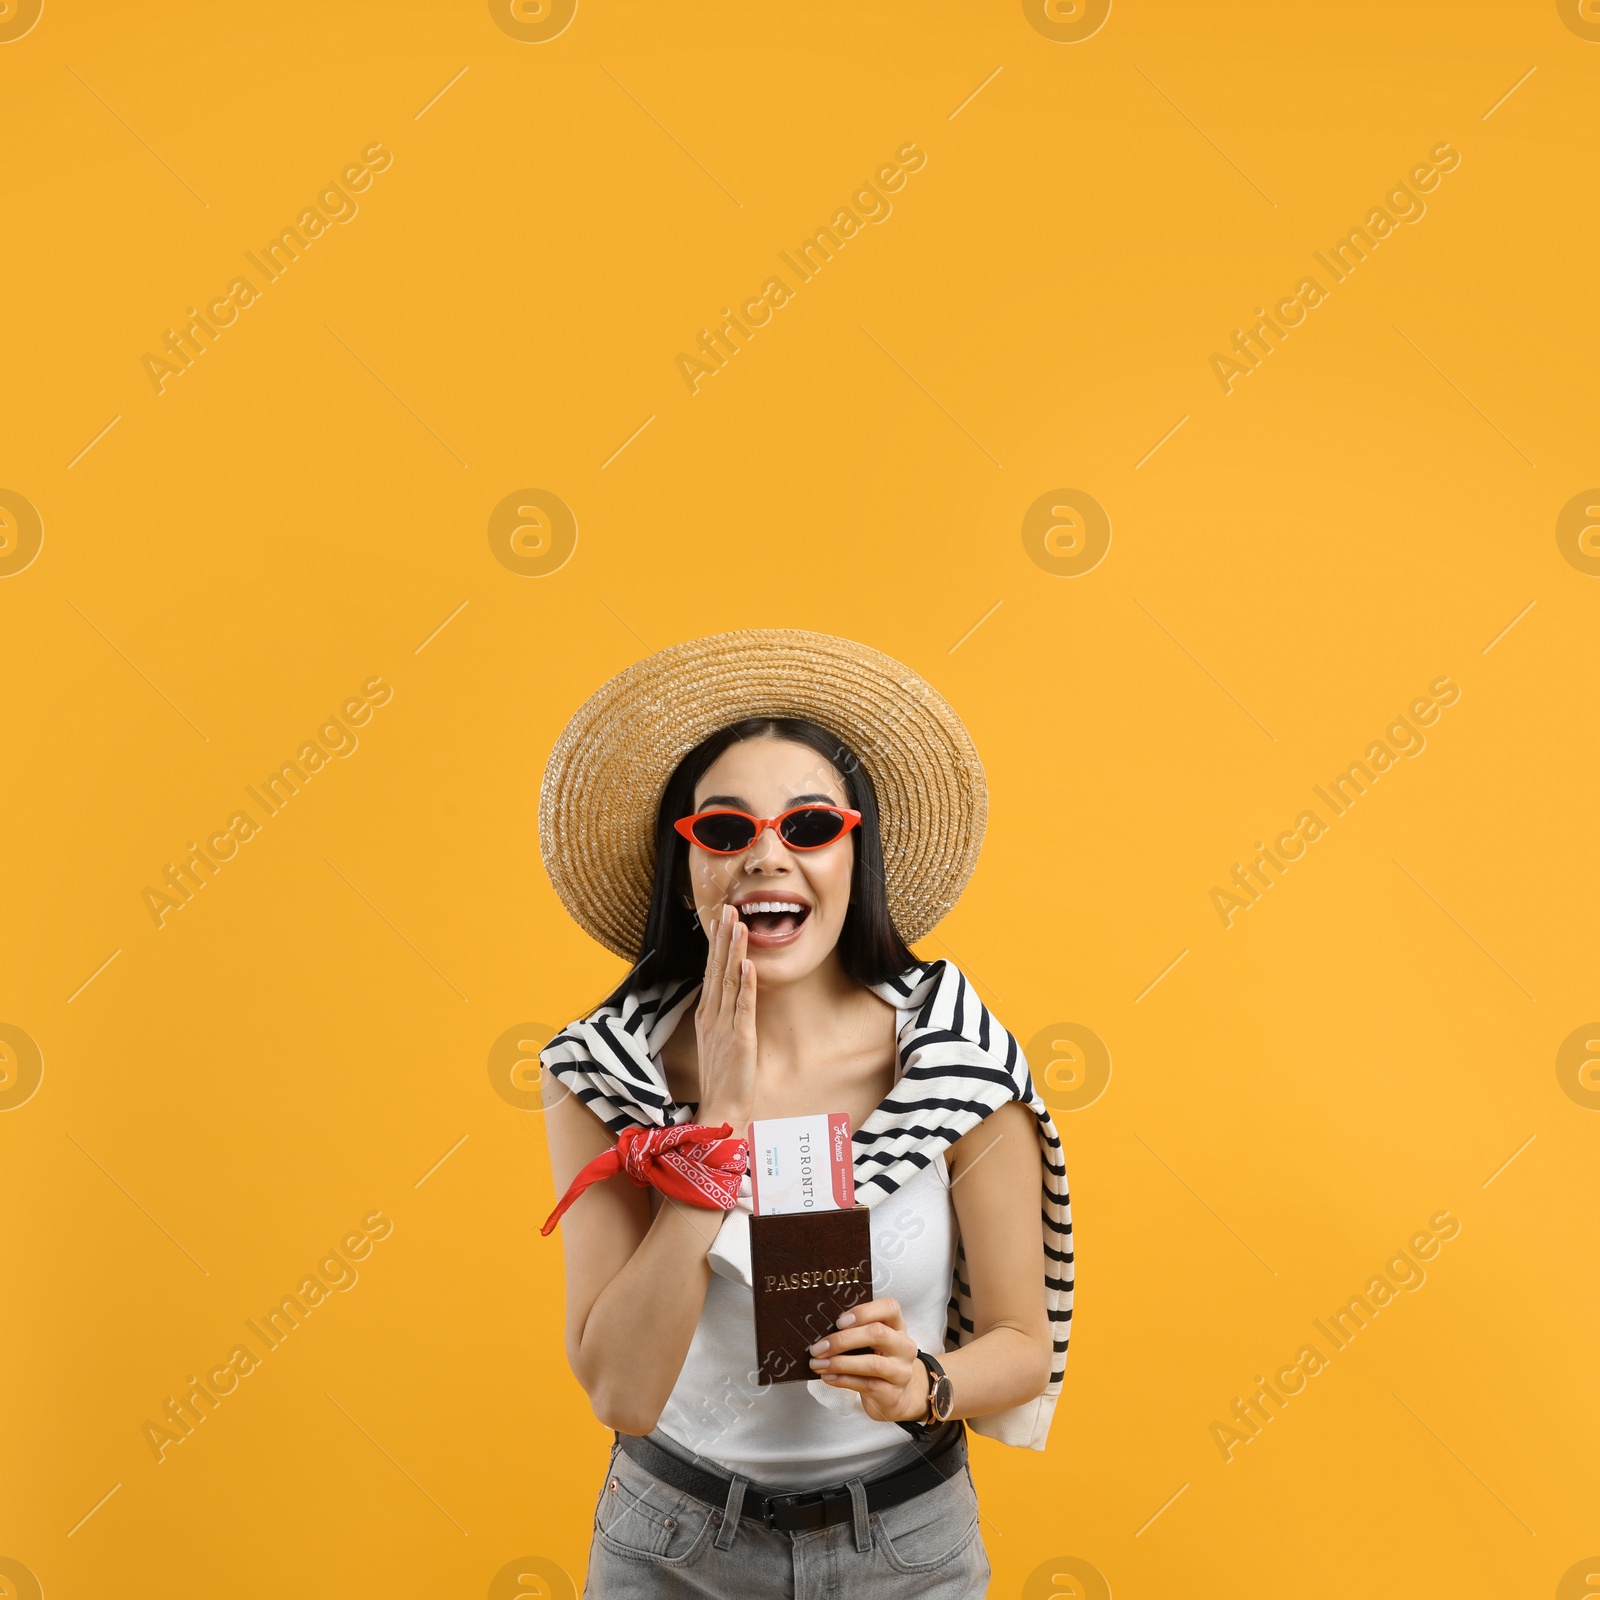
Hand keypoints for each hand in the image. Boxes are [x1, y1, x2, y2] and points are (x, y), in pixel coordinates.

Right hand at [694, 903, 756, 1129]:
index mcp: (706, 1014)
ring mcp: (724, 1026)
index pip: (711, 971)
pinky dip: (746, 985)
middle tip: (728, 909)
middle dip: (723, 938)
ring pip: (729, 981)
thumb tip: (728, 990)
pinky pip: (743, 1007)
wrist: (720, 1110)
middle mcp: (712, 1016)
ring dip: (734, 952)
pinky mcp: (741, 1039)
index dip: (716, 943)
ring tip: (738, 926)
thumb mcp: (717, 1039)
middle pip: (717, 969)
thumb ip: (721, 1013)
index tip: (720, 918)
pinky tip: (749, 964)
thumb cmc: (722, 1076)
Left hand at [806, 1297, 929, 1423]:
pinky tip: (828, 1377)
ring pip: (872, 1364)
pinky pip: (866, 1384)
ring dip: (839, 1363)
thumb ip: (856, 1331)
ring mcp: (901, 1371)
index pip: (889, 1307)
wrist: (894, 1396)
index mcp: (897, 1326)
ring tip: (818, 1364)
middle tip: (818, 1347)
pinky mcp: (892, 1393)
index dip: (863, 1312)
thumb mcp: (872, 1341)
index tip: (838, 1322)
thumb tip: (822, 1331)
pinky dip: (842, 1380)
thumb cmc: (876, 1360)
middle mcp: (904, 1346)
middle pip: (877, 1334)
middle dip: (843, 1340)